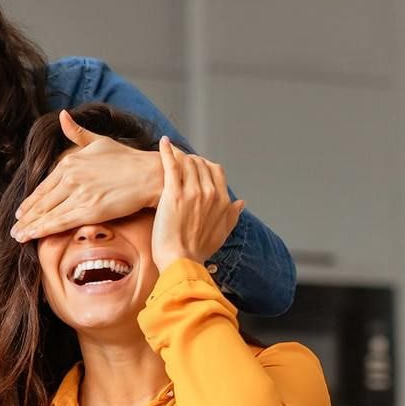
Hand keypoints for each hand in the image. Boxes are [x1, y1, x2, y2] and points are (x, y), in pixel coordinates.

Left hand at [9, 110, 160, 241]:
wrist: (150, 174)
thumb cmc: (128, 159)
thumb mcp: (99, 141)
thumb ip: (77, 133)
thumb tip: (62, 116)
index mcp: (70, 161)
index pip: (44, 186)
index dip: (31, 201)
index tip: (21, 211)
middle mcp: (70, 177)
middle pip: (41, 201)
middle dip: (25, 217)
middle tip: (14, 228)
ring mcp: (79, 193)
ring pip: (47, 213)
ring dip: (28, 226)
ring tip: (18, 236)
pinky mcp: (89, 209)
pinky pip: (59, 222)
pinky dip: (41, 230)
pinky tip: (29, 236)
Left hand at [152, 136, 244, 271]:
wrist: (181, 262)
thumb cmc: (198, 252)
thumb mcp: (222, 234)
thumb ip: (232, 215)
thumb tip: (241, 202)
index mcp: (222, 200)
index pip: (216, 171)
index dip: (204, 166)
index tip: (195, 168)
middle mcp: (209, 192)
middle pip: (200, 164)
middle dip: (190, 161)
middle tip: (179, 162)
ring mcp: (192, 192)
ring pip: (187, 162)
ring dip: (179, 157)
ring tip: (170, 154)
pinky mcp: (173, 194)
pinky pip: (171, 165)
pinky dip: (167, 151)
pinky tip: (163, 142)